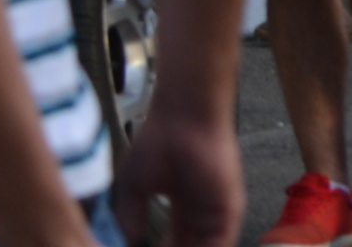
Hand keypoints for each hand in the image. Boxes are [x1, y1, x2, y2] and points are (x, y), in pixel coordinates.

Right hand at [113, 94, 244, 246]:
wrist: (182, 117)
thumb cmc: (159, 141)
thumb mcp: (134, 188)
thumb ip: (130, 220)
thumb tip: (123, 244)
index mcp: (183, 208)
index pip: (173, 244)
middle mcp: (201, 214)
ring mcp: (216, 214)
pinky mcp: (228, 213)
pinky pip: (219, 246)